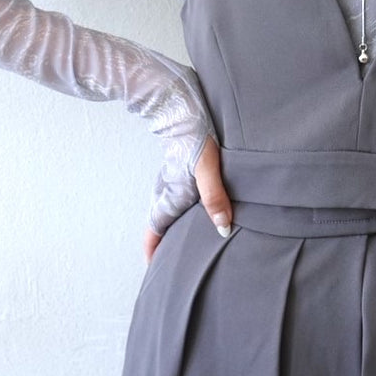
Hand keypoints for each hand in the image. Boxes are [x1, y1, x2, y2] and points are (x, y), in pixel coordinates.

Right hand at [142, 134, 233, 262]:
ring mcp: (170, 180)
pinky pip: (175, 198)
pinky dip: (180, 212)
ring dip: (171, 227)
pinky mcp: (178, 171)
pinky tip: (197, 211)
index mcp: (170, 195)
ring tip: (184, 242)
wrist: (185, 108)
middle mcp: (166, 191)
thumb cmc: (196, 137)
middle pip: (159, 224)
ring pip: (166, 211)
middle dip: (162, 244)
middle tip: (171, 262)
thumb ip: (214, 196)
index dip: (153, 250)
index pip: (155, 230)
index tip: (155, 268)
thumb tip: (222, 228)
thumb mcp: (209, 167)